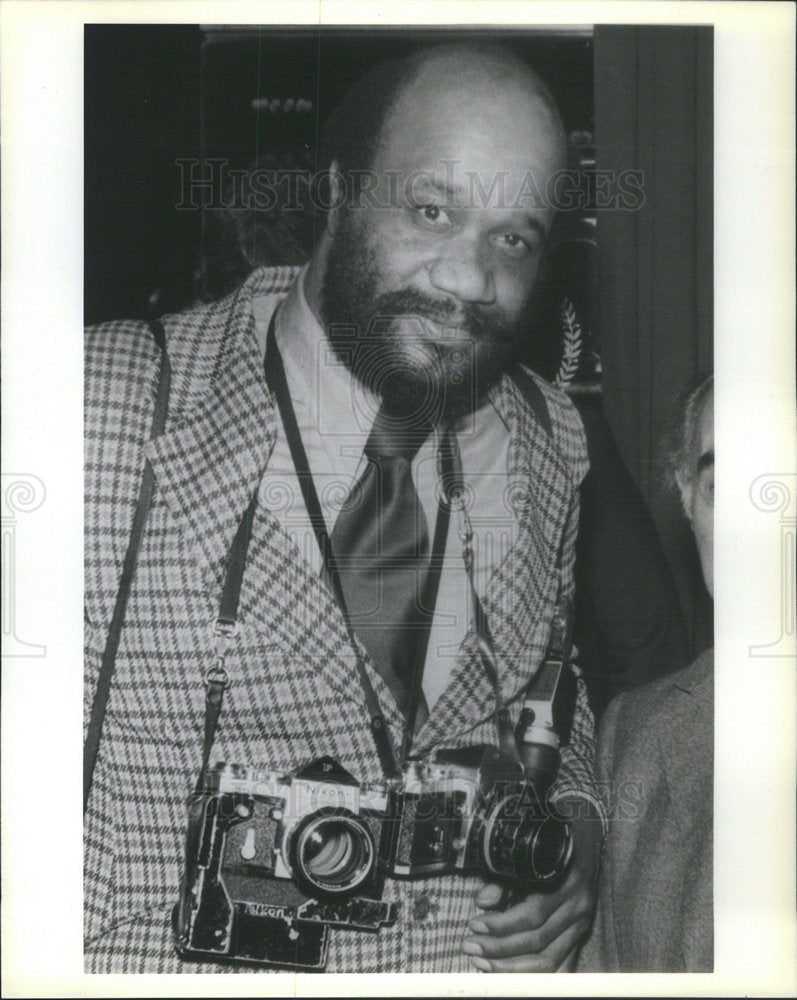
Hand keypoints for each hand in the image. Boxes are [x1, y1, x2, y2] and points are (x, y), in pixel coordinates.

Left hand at [461, 803, 602, 971]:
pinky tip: (509, 974)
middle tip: (470, 947)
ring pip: (549, 960)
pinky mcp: (580, 934)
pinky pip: (560, 965)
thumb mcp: (526, 850)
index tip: (474, 924)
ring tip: (483, 963)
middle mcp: (578, 906)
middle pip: (538, 940)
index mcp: (566, 880)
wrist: (586, 834)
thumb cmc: (550, 841)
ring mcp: (582, 923)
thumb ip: (505, 876)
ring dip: (513, 967)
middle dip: (499, 948)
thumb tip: (483, 901)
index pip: (532, 914)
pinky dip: (535, 975)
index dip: (501, 925)